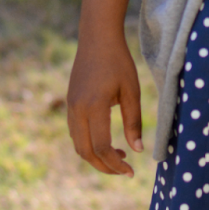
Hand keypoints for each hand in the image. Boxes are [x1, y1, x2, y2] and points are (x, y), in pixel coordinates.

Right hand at [67, 34, 142, 175]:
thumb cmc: (118, 62)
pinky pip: (76, 134)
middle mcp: (77, 110)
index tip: (131, 171)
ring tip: (120, 155)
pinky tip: (106, 142)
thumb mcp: (132, 90)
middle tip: (125, 170)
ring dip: (96, 157)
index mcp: (94, 106)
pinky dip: (89, 145)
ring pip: (78, 145)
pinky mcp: (70, 104)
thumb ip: (133, 121)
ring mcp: (71, 107)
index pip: (101, 147)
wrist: (97, 38)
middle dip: (104, 167)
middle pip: (86, 152)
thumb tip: (138, 151)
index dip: (115, 164)